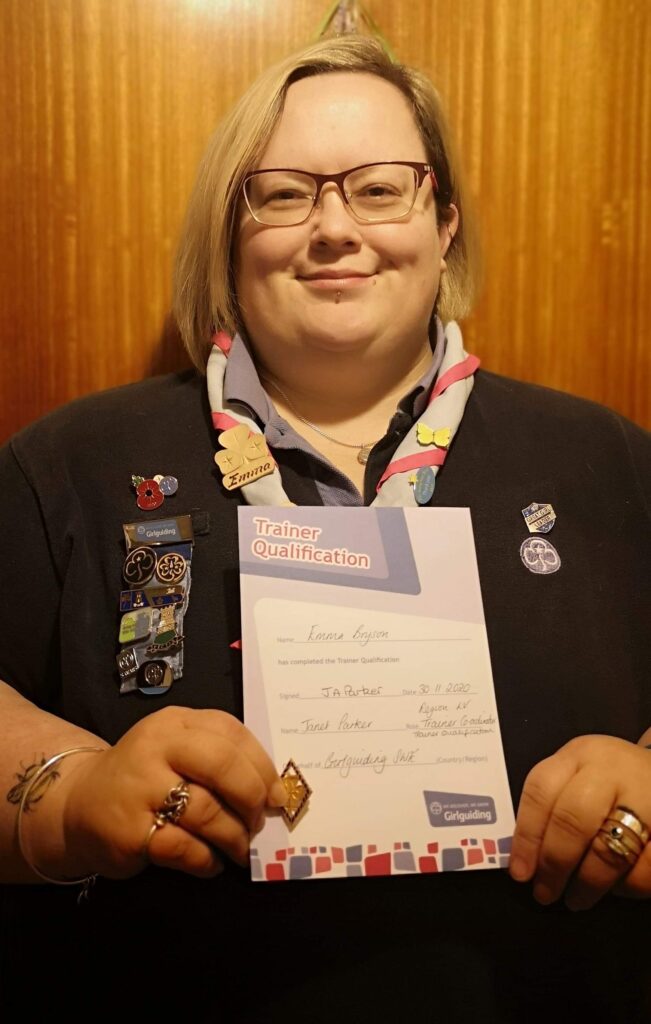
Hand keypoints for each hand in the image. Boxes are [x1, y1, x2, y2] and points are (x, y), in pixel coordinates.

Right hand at [31, 707, 286, 880]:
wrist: (79, 803)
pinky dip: (207, 860)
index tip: (277, 795)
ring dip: (234, 836)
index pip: (233, 733)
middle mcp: (157, 748)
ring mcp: (141, 788)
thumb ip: (220, 759)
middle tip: (260, 821)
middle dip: (252, 797)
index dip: (263, 767)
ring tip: (239, 848)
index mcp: (176, 724)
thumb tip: (274, 792)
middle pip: (224, 765)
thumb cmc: (145, 777)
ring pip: (208, 811)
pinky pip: (186, 848)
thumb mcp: (177, 751)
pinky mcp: (132, 831)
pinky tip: (211, 863)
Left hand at [509, 735, 650, 909]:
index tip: (519, 872)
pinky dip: (628, 885)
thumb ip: (551, 806)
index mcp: (579, 755)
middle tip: (545, 893)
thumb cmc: (609, 780)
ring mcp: (646, 796)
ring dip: (588, 883)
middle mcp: (611, 770)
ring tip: (576, 899)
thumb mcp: (578, 774)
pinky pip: (646, 868)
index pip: (541, 791)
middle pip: (572, 820)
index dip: (526, 836)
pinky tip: (617, 888)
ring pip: (609, 850)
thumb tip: (526, 861)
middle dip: (554, 864)